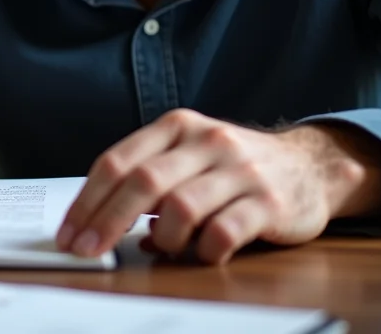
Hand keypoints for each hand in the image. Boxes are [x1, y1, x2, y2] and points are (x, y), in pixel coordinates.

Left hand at [55, 109, 380, 264]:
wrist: (310, 165)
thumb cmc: (234, 167)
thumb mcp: (188, 157)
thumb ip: (149, 180)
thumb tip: (103, 222)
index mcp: (178, 127)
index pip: (118, 162)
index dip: (87, 201)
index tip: (69, 233)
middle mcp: (207, 141)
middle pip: (142, 183)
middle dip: (106, 222)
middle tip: (87, 252)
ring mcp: (240, 169)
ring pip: (180, 208)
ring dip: (163, 239)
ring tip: (167, 247)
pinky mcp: (269, 201)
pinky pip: (224, 231)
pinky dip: (204, 250)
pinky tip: (204, 253)